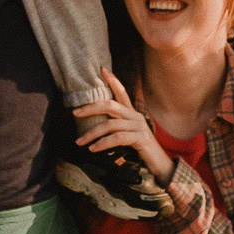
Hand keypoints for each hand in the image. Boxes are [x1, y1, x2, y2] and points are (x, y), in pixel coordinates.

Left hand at [70, 67, 174, 184]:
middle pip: (110, 105)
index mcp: (132, 113)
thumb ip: (116, 128)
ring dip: (91, 134)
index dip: (112, 80)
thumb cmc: (140, 149)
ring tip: (79, 142)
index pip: (121, 92)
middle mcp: (135, 116)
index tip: (101, 69)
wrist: (159, 164)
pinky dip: (102, 143)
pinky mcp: (140, 139)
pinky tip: (93, 149)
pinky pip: (117, 138)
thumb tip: (95, 127)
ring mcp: (138, 127)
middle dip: (90, 108)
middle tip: (74, 113)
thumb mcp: (128, 135)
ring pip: (110, 124)